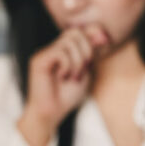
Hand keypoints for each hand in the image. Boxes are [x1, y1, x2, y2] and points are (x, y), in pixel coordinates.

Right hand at [17, 24, 108, 145]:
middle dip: (87, 49)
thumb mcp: (85, 72)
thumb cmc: (66, 97)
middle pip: (74, 32)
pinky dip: (67, 65)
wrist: (51, 114)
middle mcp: (53, 49)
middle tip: (85, 68)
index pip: (79, 31)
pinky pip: (59, 52)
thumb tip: (101, 35)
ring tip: (74, 76)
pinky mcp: (39, 61)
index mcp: (64, 51)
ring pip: (68, 41)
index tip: (105, 42)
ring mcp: (44, 54)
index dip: (93, 32)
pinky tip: (63, 77)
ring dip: (78, 60)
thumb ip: (91, 54)